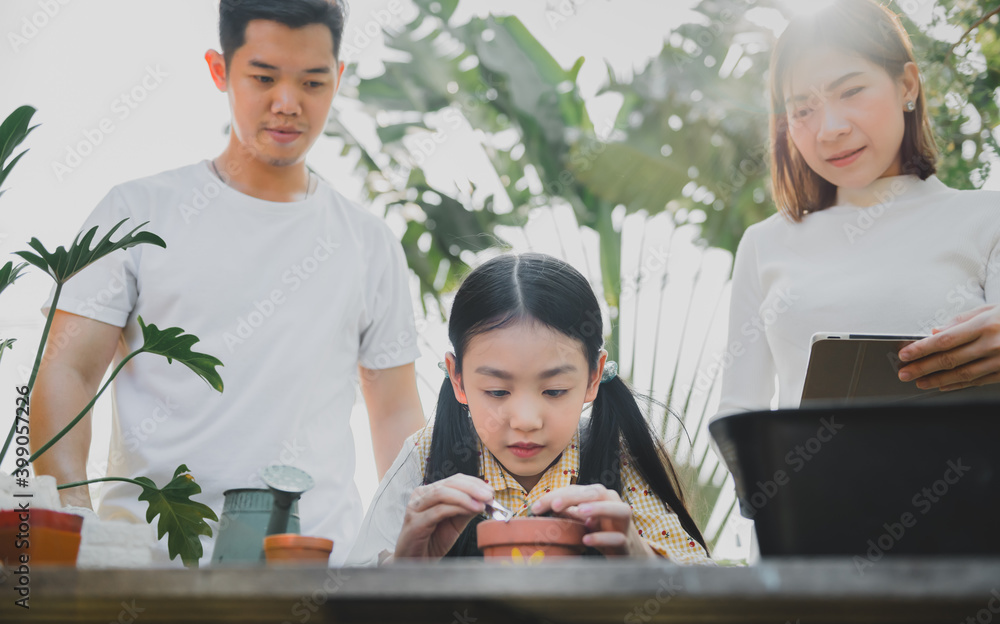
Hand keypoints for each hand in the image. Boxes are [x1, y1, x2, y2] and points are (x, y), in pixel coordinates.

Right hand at [393, 474, 493, 559]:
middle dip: (472, 487)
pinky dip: (457, 508)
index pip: (454, 480)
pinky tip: (472, 510)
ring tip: (482, 504)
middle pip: (449, 483)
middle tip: (489, 495)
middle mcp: (420, 496)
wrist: (415, 563)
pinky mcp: (415, 523)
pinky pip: (438, 510)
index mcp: (429, 492)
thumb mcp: (454, 524)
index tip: (490, 491)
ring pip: (442, 493)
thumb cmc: (432, 542)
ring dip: (466, 496)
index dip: (474, 483)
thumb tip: (484, 499)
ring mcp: (415, 508)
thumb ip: (466, 510)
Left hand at [530, 484, 653, 557]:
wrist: (629, 552)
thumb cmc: (602, 531)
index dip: (556, 495)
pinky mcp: (626, 543)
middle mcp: (614, 504)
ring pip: (618, 510)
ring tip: (580, 511)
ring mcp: (623, 524)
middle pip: (597, 493)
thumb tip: (542, 508)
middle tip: (554, 505)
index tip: (536, 507)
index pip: (577, 490)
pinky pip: (617, 538)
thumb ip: (567, 513)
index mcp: (600, 497)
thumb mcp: (582, 521)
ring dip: (598, 509)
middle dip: (574, 497)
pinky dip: (602, 538)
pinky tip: (587, 540)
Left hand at [898, 305, 999, 390]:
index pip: (945, 340)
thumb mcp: (990, 309)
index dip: (922, 349)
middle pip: (949, 359)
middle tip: (904, 373)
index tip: (904, 354)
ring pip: (963, 374)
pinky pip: (978, 381)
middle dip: (923, 367)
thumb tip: (935, 332)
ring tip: (919, 382)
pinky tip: (943, 386)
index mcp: (986, 325)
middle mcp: (993, 344)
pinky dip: (958, 385)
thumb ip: (962, 321)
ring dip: (937, 380)